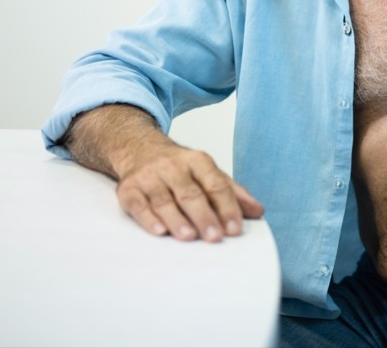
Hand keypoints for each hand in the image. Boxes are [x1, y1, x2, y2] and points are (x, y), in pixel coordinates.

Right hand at [114, 141, 263, 241]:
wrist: (139, 149)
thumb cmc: (179, 168)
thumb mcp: (208, 173)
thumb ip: (233, 193)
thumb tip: (258, 212)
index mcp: (199, 161)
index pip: (217, 185)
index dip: (227, 207)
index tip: (235, 228)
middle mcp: (174, 166)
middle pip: (191, 194)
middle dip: (204, 216)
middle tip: (215, 237)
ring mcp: (149, 177)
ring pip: (164, 201)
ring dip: (177, 220)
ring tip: (190, 237)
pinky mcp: (128, 189)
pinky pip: (139, 205)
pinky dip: (148, 219)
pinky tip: (159, 231)